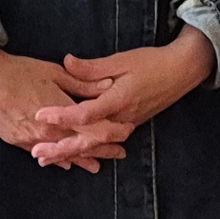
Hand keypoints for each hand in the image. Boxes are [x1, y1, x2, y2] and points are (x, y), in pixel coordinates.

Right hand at [0, 42, 123, 166]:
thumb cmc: (19, 72)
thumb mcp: (55, 73)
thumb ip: (82, 83)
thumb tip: (108, 85)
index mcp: (63, 113)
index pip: (96, 129)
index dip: (114, 133)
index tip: (127, 133)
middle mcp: (50, 132)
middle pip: (83, 146)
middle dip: (103, 151)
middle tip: (120, 154)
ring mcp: (33, 140)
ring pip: (63, 154)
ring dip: (82, 159)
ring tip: (97, 166)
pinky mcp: (18, 141)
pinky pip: (43, 155)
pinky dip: (57, 160)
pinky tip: (66, 164)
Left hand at [39, 27, 216, 167]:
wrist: (182, 72)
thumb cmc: (152, 62)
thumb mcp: (122, 60)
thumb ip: (93, 67)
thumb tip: (66, 62)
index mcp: (119, 99)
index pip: (86, 114)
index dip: (61, 115)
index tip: (39, 114)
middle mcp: (122, 118)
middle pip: (89, 140)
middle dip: (62, 149)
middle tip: (37, 153)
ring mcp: (126, 124)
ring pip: (95, 145)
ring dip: (70, 153)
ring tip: (46, 158)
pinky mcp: (128, 125)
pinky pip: (103, 142)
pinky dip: (85, 150)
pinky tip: (69, 154)